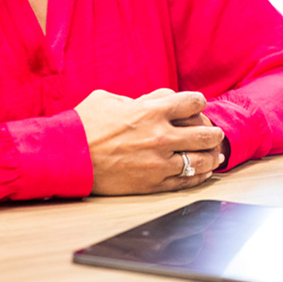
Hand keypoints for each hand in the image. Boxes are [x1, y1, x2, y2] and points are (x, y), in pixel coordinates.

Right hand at [74, 88, 224, 194]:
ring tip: (215, 156)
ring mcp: (159, 161)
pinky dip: (198, 177)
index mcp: (152, 110)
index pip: (194, 102)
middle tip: (214, 134)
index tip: (198, 106)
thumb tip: (160, 99)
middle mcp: (161, 135)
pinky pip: (185, 180)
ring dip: (211, 157)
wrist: (67, 157)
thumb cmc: (85, 125)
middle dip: (213, 132)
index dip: (199, 102)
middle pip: (205, 133)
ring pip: (200, 160)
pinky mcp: (153, 183)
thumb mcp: (111, 98)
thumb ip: (141, 98)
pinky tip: (203, 174)